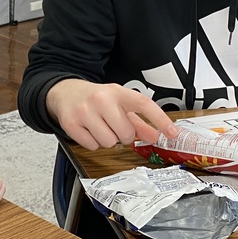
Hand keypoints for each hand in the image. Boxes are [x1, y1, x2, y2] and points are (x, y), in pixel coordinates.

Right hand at [45, 79, 178, 149]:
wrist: (65, 92)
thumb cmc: (95, 99)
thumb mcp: (119, 103)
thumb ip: (139, 121)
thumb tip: (156, 135)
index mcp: (117, 92)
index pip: (144, 104)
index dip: (160, 120)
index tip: (172, 133)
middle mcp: (101, 99)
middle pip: (125, 133)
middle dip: (123, 135)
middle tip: (114, 127)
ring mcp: (85, 111)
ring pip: (108, 142)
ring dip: (107, 140)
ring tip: (100, 127)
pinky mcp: (71, 124)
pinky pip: (92, 146)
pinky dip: (92, 143)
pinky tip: (89, 130)